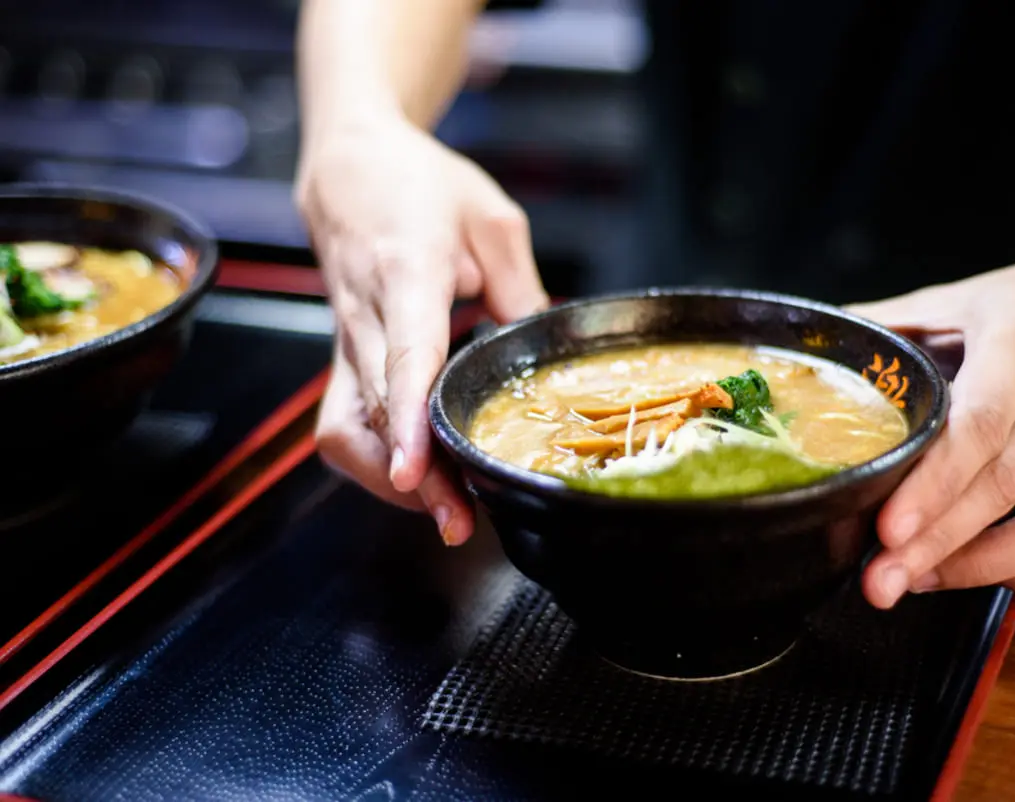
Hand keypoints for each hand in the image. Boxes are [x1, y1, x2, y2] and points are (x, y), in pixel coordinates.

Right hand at [296, 112, 547, 545]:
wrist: (348, 166)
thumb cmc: (418, 185)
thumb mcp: (490, 218)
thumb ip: (518, 283)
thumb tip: (539, 345)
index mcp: (406, 272)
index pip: (404, 356)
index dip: (408, 420)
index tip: (413, 471)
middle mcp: (366, 316)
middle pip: (377, 411)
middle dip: (413, 475)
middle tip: (459, 521)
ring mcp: (345, 343)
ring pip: (346, 428)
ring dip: (386, 479)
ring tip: (444, 511)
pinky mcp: (341, 360)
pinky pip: (346, 423)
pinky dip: (377, 459)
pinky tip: (419, 477)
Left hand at [846, 245, 1014, 608]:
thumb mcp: (964, 297)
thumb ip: (892, 323)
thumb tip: (818, 345)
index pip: (980, 425)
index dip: (931, 483)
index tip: (886, 528)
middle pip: (1004, 488)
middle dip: (936, 544)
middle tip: (880, 580)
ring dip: (982, 568)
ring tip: (918, 579)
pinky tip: (987, 576)